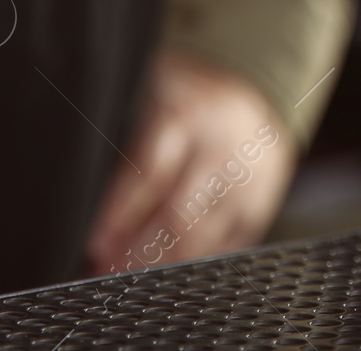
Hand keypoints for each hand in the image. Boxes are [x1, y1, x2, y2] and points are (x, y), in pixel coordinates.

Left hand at [86, 50, 296, 274]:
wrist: (256, 87)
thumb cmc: (190, 97)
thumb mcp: (154, 97)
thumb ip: (131, 143)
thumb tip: (94, 201)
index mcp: (189, 114)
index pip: (149, 174)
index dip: (120, 214)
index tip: (97, 245)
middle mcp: (223, 145)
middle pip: (178, 214)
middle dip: (139, 250)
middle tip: (110, 270)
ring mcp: (250, 173)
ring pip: (206, 233)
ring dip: (167, 262)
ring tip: (135, 274)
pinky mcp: (266, 194)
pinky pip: (235, 239)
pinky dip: (203, 258)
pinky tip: (177, 268)